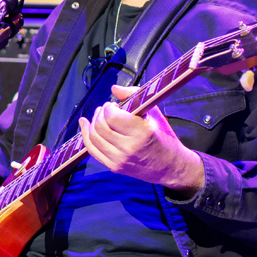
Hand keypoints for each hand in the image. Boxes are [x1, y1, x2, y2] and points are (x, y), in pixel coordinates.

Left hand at [78, 85, 204, 195]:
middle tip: (106, 109)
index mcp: (141, 132)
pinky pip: (93, 150)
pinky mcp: (114, 167)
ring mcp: (120, 160)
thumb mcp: (154, 113)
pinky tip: (85, 125)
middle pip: (100, 127)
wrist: (170, 167)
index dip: (109, 107)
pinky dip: (86, 136)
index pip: (112, 116)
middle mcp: (129, 148)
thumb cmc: (164, 137)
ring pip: (94, 138)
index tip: (115, 105)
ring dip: (92, 123)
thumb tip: (113, 88)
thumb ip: (134, 96)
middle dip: (99, 113)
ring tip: (99, 117)